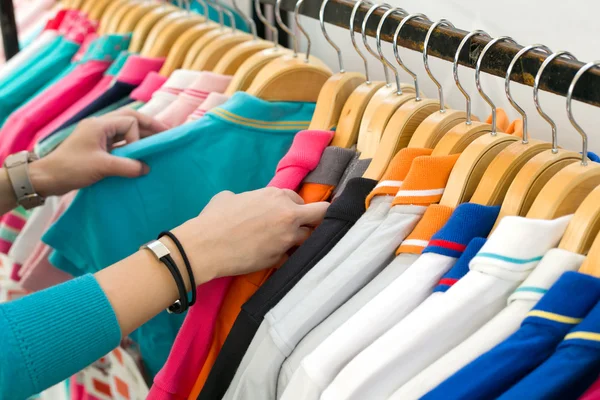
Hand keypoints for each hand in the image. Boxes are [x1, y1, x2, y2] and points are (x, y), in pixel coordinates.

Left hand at [29, 109, 167, 196]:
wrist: (47, 178)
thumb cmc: (71, 169)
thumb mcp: (101, 167)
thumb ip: (127, 166)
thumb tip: (146, 168)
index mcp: (100, 125)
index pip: (130, 122)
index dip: (138, 137)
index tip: (137, 155)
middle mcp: (100, 126)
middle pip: (130, 118)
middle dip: (149, 125)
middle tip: (167, 133)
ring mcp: (98, 136)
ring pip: (126, 130)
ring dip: (141, 135)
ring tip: (158, 142)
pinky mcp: (97, 147)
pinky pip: (120, 142)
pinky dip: (132, 146)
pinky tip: (141, 154)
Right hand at [169, 188, 329, 281]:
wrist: (205, 246)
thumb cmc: (214, 218)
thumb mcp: (230, 197)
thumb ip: (248, 197)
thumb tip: (246, 202)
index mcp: (277, 195)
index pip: (301, 200)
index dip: (296, 208)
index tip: (290, 215)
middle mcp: (288, 215)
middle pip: (320, 215)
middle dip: (317, 221)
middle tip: (306, 228)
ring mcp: (287, 238)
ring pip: (309, 239)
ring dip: (302, 242)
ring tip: (288, 246)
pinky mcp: (280, 259)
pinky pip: (291, 258)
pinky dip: (286, 259)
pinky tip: (275, 259)